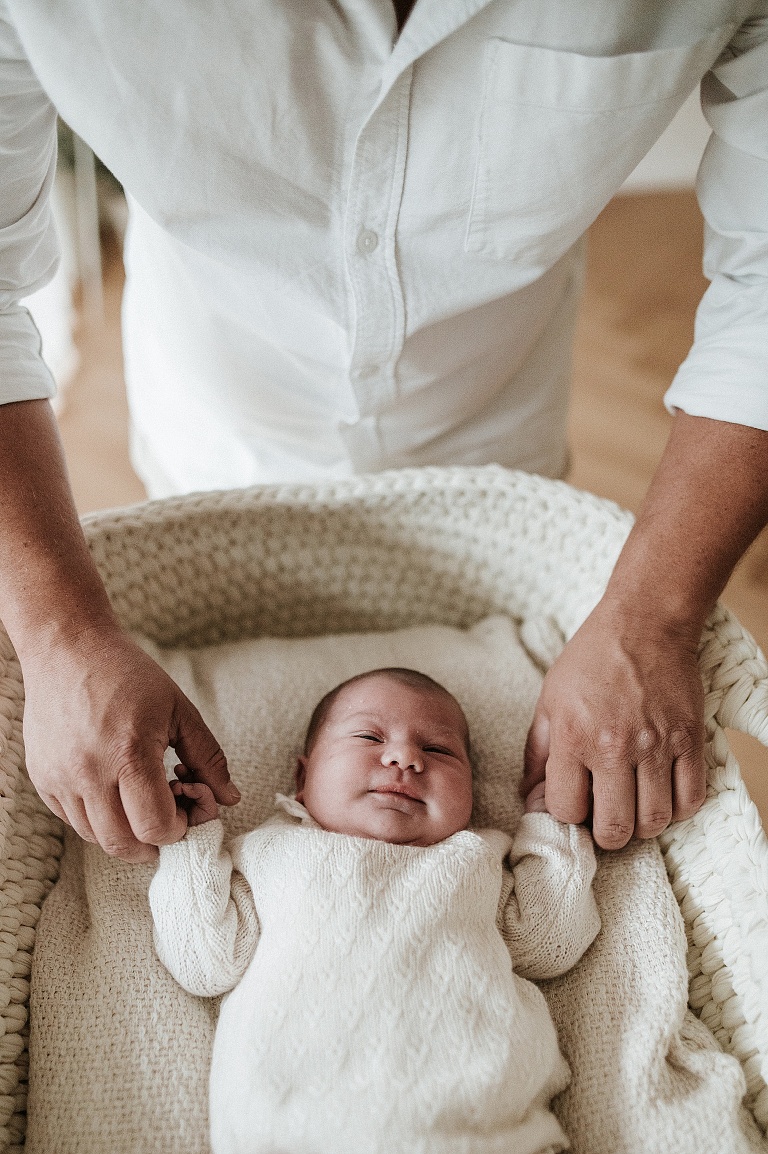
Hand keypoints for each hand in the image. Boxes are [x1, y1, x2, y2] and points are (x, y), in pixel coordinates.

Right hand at [21, 623, 239, 861]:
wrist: (69, 649)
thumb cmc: (129, 675)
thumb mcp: (179, 710)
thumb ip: (208, 758)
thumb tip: (230, 798)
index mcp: (129, 754)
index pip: (155, 827)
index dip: (178, 828)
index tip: (185, 807)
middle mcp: (89, 773)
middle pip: (123, 844)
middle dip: (153, 841)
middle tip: (166, 816)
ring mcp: (59, 778)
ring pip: (95, 837)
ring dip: (124, 832)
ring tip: (138, 798)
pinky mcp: (41, 777)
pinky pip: (71, 820)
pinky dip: (96, 818)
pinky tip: (112, 788)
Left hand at [522, 598, 705, 849]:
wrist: (645, 622)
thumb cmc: (591, 659)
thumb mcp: (549, 699)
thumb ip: (537, 754)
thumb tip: (530, 800)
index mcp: (572, 737)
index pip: (566, 810)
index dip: (566, 814)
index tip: (573, 802)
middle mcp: (613, 746)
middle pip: (612, 828)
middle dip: (604, 833)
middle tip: (604, 815)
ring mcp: (656, 745)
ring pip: (653, 822)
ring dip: (641, 825)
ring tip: (633, 806)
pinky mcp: (689, 740)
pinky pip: (690, 800)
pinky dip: (677, 809)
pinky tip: (663, 794)